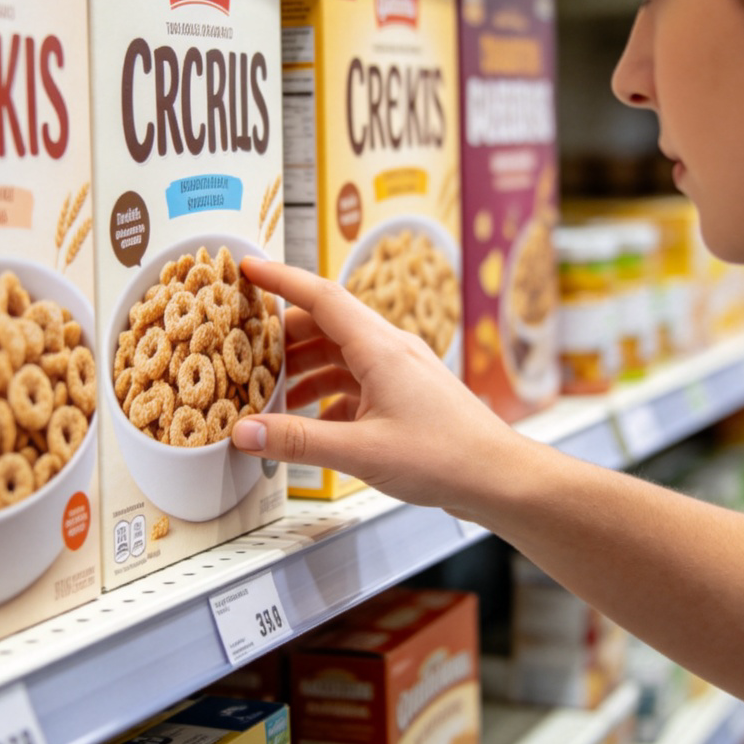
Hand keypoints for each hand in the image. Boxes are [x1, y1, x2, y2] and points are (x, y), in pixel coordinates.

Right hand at [231, 257, 517, 511]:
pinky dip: (329, 395)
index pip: (321, 296)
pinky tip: (313, 423)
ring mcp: (400, 371)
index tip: (249, 266)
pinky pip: (357, 382)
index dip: (281, 278)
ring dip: (305, 368)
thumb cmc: (445, 458)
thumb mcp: (360, 451)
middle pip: (326, 325)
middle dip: (284, 335)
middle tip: (246, 348)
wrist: (499, 477)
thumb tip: (244, 432)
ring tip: (271, 391)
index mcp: (380, 347)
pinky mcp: (406, 395)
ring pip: (341, 355)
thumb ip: (298, 441)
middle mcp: (390, 350)